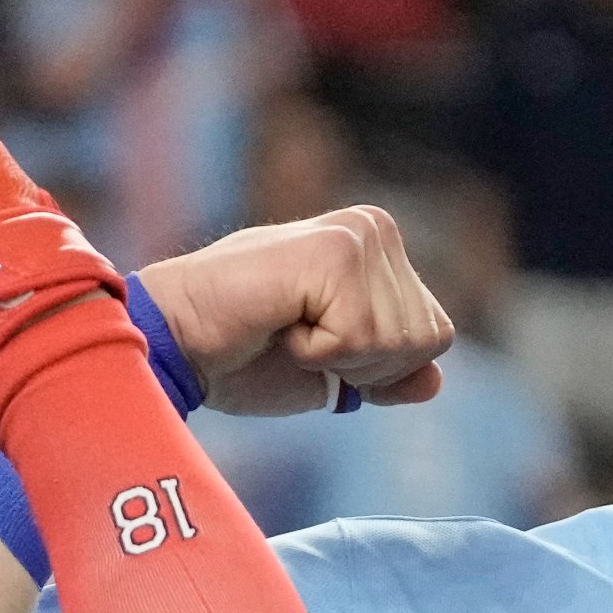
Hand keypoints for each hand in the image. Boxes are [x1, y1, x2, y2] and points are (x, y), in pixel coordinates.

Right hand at [138, 208, 454, 415]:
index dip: (381, 369)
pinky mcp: (335, 251)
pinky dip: (316, 351)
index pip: (434, 336)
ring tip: (285, 327)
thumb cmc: (240, 356)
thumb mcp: (329, 373)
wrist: (177, 342)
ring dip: (336, 357)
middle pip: (426, 340)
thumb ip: (384, 372)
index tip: (318, 347)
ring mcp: (358, 235)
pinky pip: (359, 338)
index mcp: (380, 247)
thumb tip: (435, 383)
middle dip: (364, 366)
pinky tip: (278, 322)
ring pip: (397, 342)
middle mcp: (375, 229)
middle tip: (298, 338)